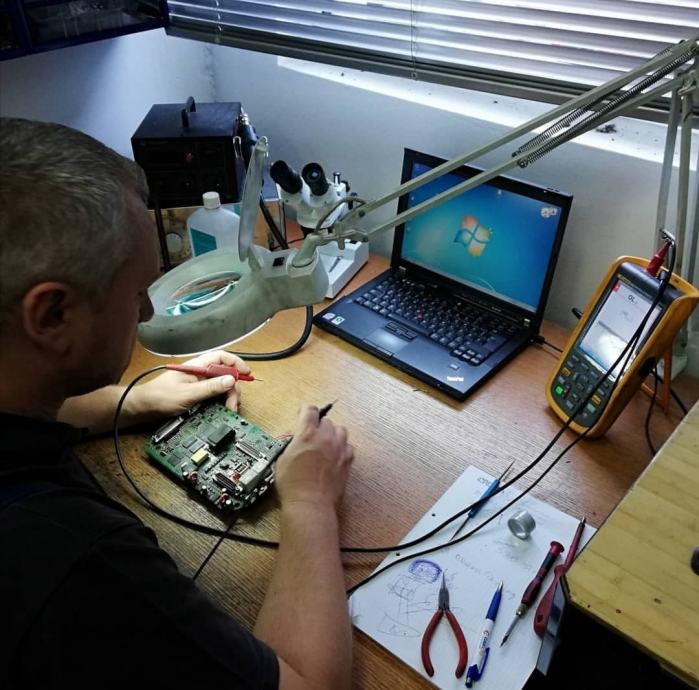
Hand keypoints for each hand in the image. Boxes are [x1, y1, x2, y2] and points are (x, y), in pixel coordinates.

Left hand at [127, 350, 250, 420]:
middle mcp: (199, 373)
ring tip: (228, 409)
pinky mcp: (197, 394)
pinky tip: (222, 409)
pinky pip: (215, 395)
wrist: (142, 408)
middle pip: (225, 373)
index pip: (221, 357)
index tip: (246, 374)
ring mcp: (198, 384)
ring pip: (221, 385)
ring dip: (228, 396)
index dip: (236, 363)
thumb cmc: (159, 398)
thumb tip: (230, 380)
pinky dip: (221, 401)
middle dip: (233, 387)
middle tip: (234, 403)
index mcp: (196, 366)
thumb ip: (210, 387)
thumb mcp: (187, 394)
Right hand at [275, 404, 353, 511]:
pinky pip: (349, 446)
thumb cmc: (293, 484)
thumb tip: (293, 439)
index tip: (303, 415)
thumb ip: (291, 444)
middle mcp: (325, 437)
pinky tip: (335, 456)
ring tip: (325, 444)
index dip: (305, 411)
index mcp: (307, 433)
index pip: (310, 410)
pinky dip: (342, 448)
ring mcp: (339, 448)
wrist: (311, 503)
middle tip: (312, 436)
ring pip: (340, 430)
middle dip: (319, 425)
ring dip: (333, 434)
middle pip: (326, 420)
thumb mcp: (282, 459)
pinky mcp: (348, 460)